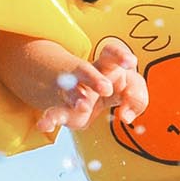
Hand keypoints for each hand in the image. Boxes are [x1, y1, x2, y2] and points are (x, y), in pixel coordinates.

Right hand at [34, 37, 148, 134]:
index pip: (110, 54)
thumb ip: (135, 99)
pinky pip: (53, 113)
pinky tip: (45, 126)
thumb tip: (128, 116)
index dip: (120, 56)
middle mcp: (83, 75)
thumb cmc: (101, 85)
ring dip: (76, 98)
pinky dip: (49, 119)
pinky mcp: (60, 107)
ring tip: (83, 107)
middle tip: (106, 89)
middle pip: (86, 71)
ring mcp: (69, 89)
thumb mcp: (122, 87)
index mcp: (102, 66)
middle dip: (96, 79)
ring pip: (70, 92)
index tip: (131, 62)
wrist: (59, 81)